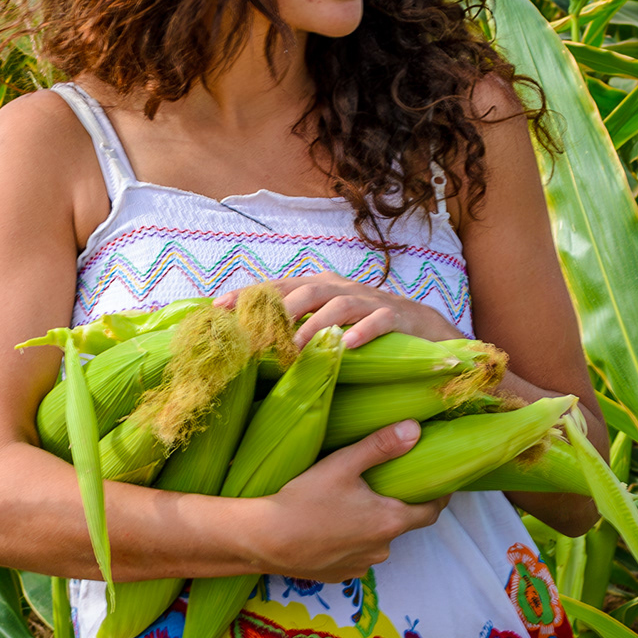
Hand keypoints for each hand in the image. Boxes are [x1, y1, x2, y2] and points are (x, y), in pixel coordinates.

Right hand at [237, 424, 445, 580]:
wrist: (264, 540)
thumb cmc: (304, 500)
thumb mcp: (342, 464)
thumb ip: (381, 446)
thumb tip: (415, 429)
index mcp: (390, 521)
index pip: (431, 512)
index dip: (437, 497)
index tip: (437, 483)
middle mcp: (382, 549)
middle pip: (401, 524)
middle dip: (396, 507)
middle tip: (382, 486)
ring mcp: (361, 566)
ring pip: (376, 542)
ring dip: (370, 526)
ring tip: (350, 506)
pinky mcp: (340, 576)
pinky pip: (355, 556)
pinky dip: (351, 543)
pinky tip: (331, 529)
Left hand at [263, 269, 460, 353]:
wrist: (420, 326)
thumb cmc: (362, 326)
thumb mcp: (323, 322)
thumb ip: (292, 326)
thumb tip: (248, 344)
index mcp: (319, 287)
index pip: (278, 287)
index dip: (248, 295)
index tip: (218, 309)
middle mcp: (340, 288)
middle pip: (306, 291)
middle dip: (279, 311)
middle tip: (257, 337)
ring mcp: (369, 300)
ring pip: (338, 306)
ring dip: (314, 327)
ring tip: (294, 350)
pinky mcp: (395, 316)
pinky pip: (378, 321)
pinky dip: (362, 332)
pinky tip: (347, 347)